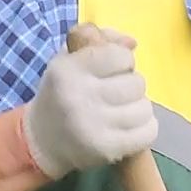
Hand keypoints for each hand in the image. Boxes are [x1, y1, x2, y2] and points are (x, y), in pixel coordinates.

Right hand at [23, 24, 157, 178]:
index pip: (120, 56)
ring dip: (139, 109)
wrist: (41, 140)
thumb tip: (133, 43)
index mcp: (68, 70)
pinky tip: (129, 128)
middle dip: (131, 87)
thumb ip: (101, 41)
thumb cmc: (62, 93)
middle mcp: (79, 97)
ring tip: (122, 112)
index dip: (122, 61)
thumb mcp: (70, 59)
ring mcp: (93, 126)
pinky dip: (145, 129)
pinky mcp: (106, 150)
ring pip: (145, 108)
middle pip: (137, 84)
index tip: (112, 71)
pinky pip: (148, 133)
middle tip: (117, 95)